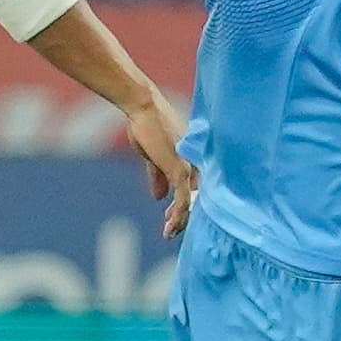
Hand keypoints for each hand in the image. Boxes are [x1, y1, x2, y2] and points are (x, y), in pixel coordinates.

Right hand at [124, 90, 196, 237]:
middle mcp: (197, 163)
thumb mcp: (152, 156)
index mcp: (192, 158)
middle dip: (185, 216)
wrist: (142, 108)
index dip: (186, 205)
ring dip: (180, 221)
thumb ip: (157, 176)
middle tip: (171, 229)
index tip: (171, 217)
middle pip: (198, 198)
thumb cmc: (147, 125)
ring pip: (192, 203)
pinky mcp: (181, 171)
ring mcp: (191, 167)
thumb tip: (158, 197)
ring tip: (169, 232)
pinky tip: (169, 227)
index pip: (197, 189)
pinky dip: (177, 216)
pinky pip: (183, 201)